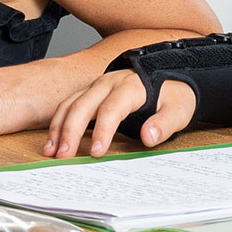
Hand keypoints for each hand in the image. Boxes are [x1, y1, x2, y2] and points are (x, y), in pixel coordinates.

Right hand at [43, 69, 192, 157]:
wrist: (171, 76)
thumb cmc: (174, 94)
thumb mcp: (179, 109)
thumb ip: (165, 123)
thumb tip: (148, 137)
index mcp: (131, 86)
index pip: (112, 108)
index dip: (103, 130)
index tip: (97, 152)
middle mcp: (108, 82)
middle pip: (82, 104)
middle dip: (70, 131)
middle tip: (65, 156)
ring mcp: (96, 86)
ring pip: (70, 103)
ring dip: (58, 127)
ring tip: (51, 152)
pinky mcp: (90, 93)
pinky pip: (68, 105)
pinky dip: (58, 123)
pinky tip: (53, 142)